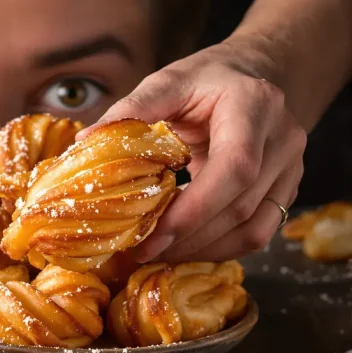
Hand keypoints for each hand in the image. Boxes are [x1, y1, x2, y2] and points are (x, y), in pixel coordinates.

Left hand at [77, 39, 306, 262]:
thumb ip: (131, 111)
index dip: (194, 209)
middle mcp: (282, 138)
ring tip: (158, 253)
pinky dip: (219, 247)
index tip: (153, 235)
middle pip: (240, 206)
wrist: (251, 75)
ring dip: (202, 249)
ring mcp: (290, 167)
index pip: (235, 168)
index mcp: (254, 105)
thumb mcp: (167, 82)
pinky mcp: (286, 190)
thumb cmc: (206, 80)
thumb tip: (86, 142)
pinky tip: (185, 247)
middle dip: (188, 237)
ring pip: (253, 229)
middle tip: (143, 250)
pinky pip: (258, 233)